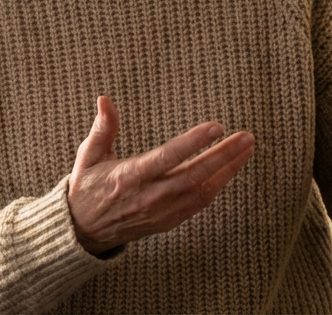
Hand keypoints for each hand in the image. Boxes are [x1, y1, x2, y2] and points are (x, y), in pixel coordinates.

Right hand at [66, 95, 254, 255]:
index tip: (215, 127)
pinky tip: (231, 169)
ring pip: (202, 191)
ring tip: (246, 149)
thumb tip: (105, 99)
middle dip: (223, 156)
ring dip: (227, 170)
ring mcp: (161, 212)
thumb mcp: (88, 155)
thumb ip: (102, 128)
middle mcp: (149, 197)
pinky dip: (218, 186)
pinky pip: (199, 203)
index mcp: (129, 177)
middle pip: (194, 176)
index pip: (166, 158)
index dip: (192, 143)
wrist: (85, 231)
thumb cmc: (88, 187)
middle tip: (246, 138)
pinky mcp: (168, 221)